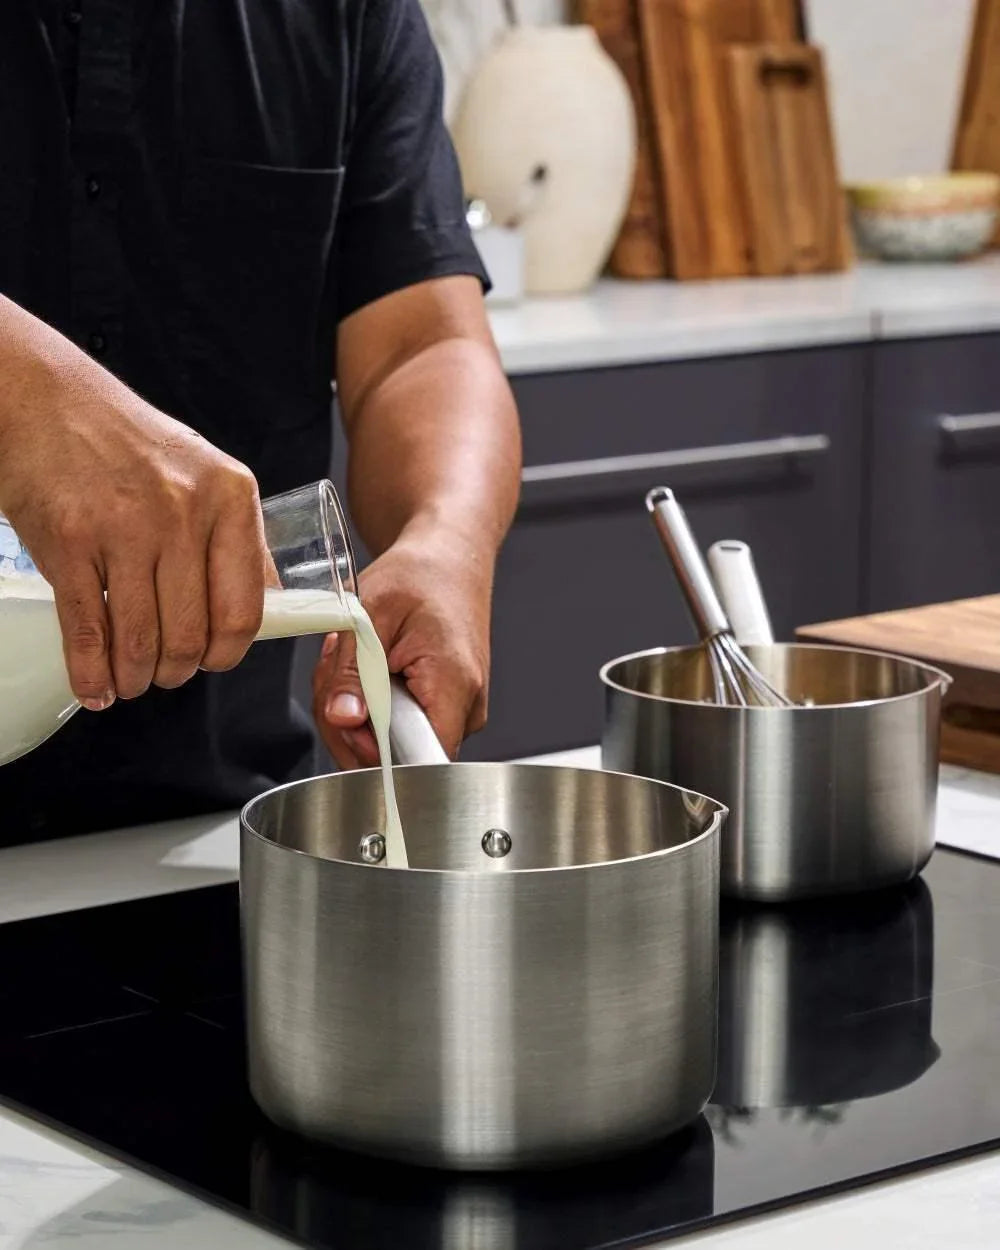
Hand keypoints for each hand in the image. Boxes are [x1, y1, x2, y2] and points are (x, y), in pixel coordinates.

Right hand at [0, 299, 267, 708]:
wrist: (43, 398)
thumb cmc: (124, 440)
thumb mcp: (203, 473)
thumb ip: (233, 536)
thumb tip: (265, 600)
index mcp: (228, 499)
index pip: (244, 608)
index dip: (228, 652)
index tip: (213, 661)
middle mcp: (183, 513)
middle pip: (193, 635)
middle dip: (177, 670)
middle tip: (164, 673)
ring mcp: (125, 527)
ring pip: (141, 641)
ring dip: (135, 677)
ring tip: (129, 681)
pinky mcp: (69, 541)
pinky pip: (88, 630)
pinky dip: (90, 673)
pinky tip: (93, 687)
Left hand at [312, 525, 491, 765]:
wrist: (449, 560)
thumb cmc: (421, 576)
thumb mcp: (370, 615)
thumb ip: (352, 672)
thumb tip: (341, 718)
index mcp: (453, 684)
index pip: (419, 760)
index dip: (372, 751)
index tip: (349, 716)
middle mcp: (465, 708)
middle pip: (395, 755)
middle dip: (349, 722)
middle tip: (340, 672)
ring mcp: (457, 713)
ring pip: (389, 744)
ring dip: (355, 708)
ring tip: (357, 661)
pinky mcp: (445, 710)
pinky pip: (397, 728)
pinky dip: (370, 703)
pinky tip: (369, 670)